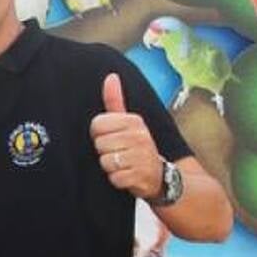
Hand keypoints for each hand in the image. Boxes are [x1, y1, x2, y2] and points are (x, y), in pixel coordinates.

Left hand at [91, 74, 163, 198]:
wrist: (159, 174)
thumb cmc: (137, 146)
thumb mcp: (129, 122)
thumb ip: (115, 101)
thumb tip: (110, 76)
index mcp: (133, 121)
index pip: (97, 125)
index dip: (99, 134)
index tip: (111, 138)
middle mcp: (139, 136)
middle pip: (99, 144)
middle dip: (105, 152)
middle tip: (120, 153)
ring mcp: (140, 157)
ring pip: (105, 162)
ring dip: (111, 167)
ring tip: (124, 164)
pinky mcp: (139, 176)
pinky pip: (114, 178)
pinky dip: (118, 180)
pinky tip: (128, 175)